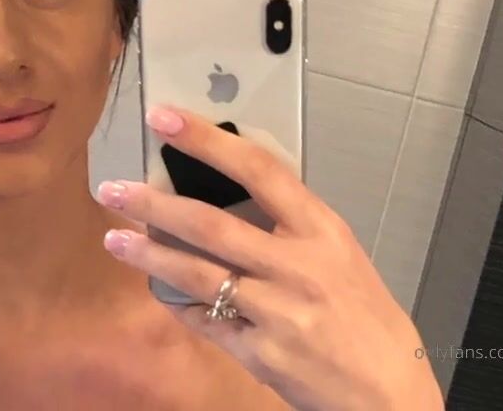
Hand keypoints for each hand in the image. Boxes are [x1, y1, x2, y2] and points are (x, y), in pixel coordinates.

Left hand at [96, 104, 441, 410]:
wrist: (389, 392)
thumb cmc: (364, 316)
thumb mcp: (338, 256)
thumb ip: (288, 227)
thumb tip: (224, 194)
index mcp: (321, 230)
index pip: (258, 170)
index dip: (206, 140)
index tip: (165, 118)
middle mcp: (298, 266)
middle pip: (211, 225)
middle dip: (154, 204)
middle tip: (113, 189)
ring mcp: (277, 311)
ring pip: (196, 274)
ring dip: (149, 255)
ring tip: (115, 240)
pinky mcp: (259, 352)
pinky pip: (204, 320)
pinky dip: (178, 304)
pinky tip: (160, 291)